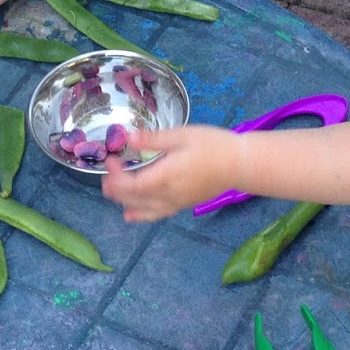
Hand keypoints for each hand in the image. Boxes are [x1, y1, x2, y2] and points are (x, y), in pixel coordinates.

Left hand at [100, 125, 245, 221]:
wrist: (239, 164)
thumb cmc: (212, 145)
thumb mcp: (181, 135)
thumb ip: (153, 139)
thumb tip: (127, 138)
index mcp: (164, 177)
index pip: (130, 184)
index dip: (115, 175)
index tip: (111, 158)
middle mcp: (167, 195)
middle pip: (132, 199)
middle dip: (114, 187)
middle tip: (109, 169)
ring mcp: (175, 203)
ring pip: (142, 209)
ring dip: (124, 201)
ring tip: (112, 191)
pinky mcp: (182, 205)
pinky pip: (156, 214)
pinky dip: (140, 215)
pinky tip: (131, 214)